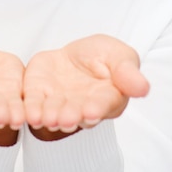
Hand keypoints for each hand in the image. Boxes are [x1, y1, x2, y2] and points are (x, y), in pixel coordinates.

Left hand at [23, 34, 148, 138]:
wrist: (77, 53)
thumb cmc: (104, 57)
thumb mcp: (119, 56)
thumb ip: (127, 71)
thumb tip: (143, 87)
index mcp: (107, 99)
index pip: (103, 105)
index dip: (97, 108)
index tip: (91, 111)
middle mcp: (82, 107)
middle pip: (77, 114)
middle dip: (71, 116)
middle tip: (66, 118)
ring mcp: (59, 103)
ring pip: (54, 113)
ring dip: (50, 117)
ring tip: (47, 118)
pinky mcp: (39, 94)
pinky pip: (34, 104)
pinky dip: (31, 109)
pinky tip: (29, 114)